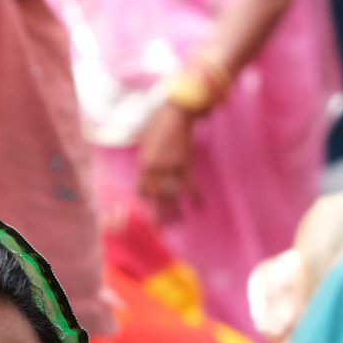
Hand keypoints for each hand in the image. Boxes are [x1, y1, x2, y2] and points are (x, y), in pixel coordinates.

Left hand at [137, 102, 195, 218]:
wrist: (175, 113)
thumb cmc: (157, 123)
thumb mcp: (145, 142)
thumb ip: (146, 158)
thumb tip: (148, 169)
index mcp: (144, 164)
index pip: (142, 190)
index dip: (145, 201)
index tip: (147, 211)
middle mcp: (156, 170)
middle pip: (155, 197)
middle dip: (157, 215)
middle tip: (159, 229)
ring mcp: (171, 168)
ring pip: (172, 195)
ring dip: (175, 211)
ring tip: (177, 223)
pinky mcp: (186, 165)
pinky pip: (190, 185)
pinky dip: (195, 196)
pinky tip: (199, 206)